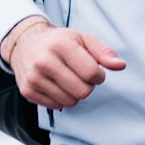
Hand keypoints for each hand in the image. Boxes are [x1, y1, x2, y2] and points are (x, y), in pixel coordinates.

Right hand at [4, 21, 125, 108]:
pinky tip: (56, 84)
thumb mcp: (82, 39)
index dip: (98, 75)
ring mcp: (34, 78)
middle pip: (82, 91)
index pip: (91, 73)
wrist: (24, 43)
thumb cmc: (59, 41)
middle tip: (80, 76)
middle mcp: (45, 61)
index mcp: (61, 45)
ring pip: (70, 102)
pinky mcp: (28, 91)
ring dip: (74, 93)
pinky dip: (61, 98)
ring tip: (67, 79)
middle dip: (87, 86)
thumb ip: (103, 52)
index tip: (93, 70)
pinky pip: (56, 106)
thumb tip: (120, 65)